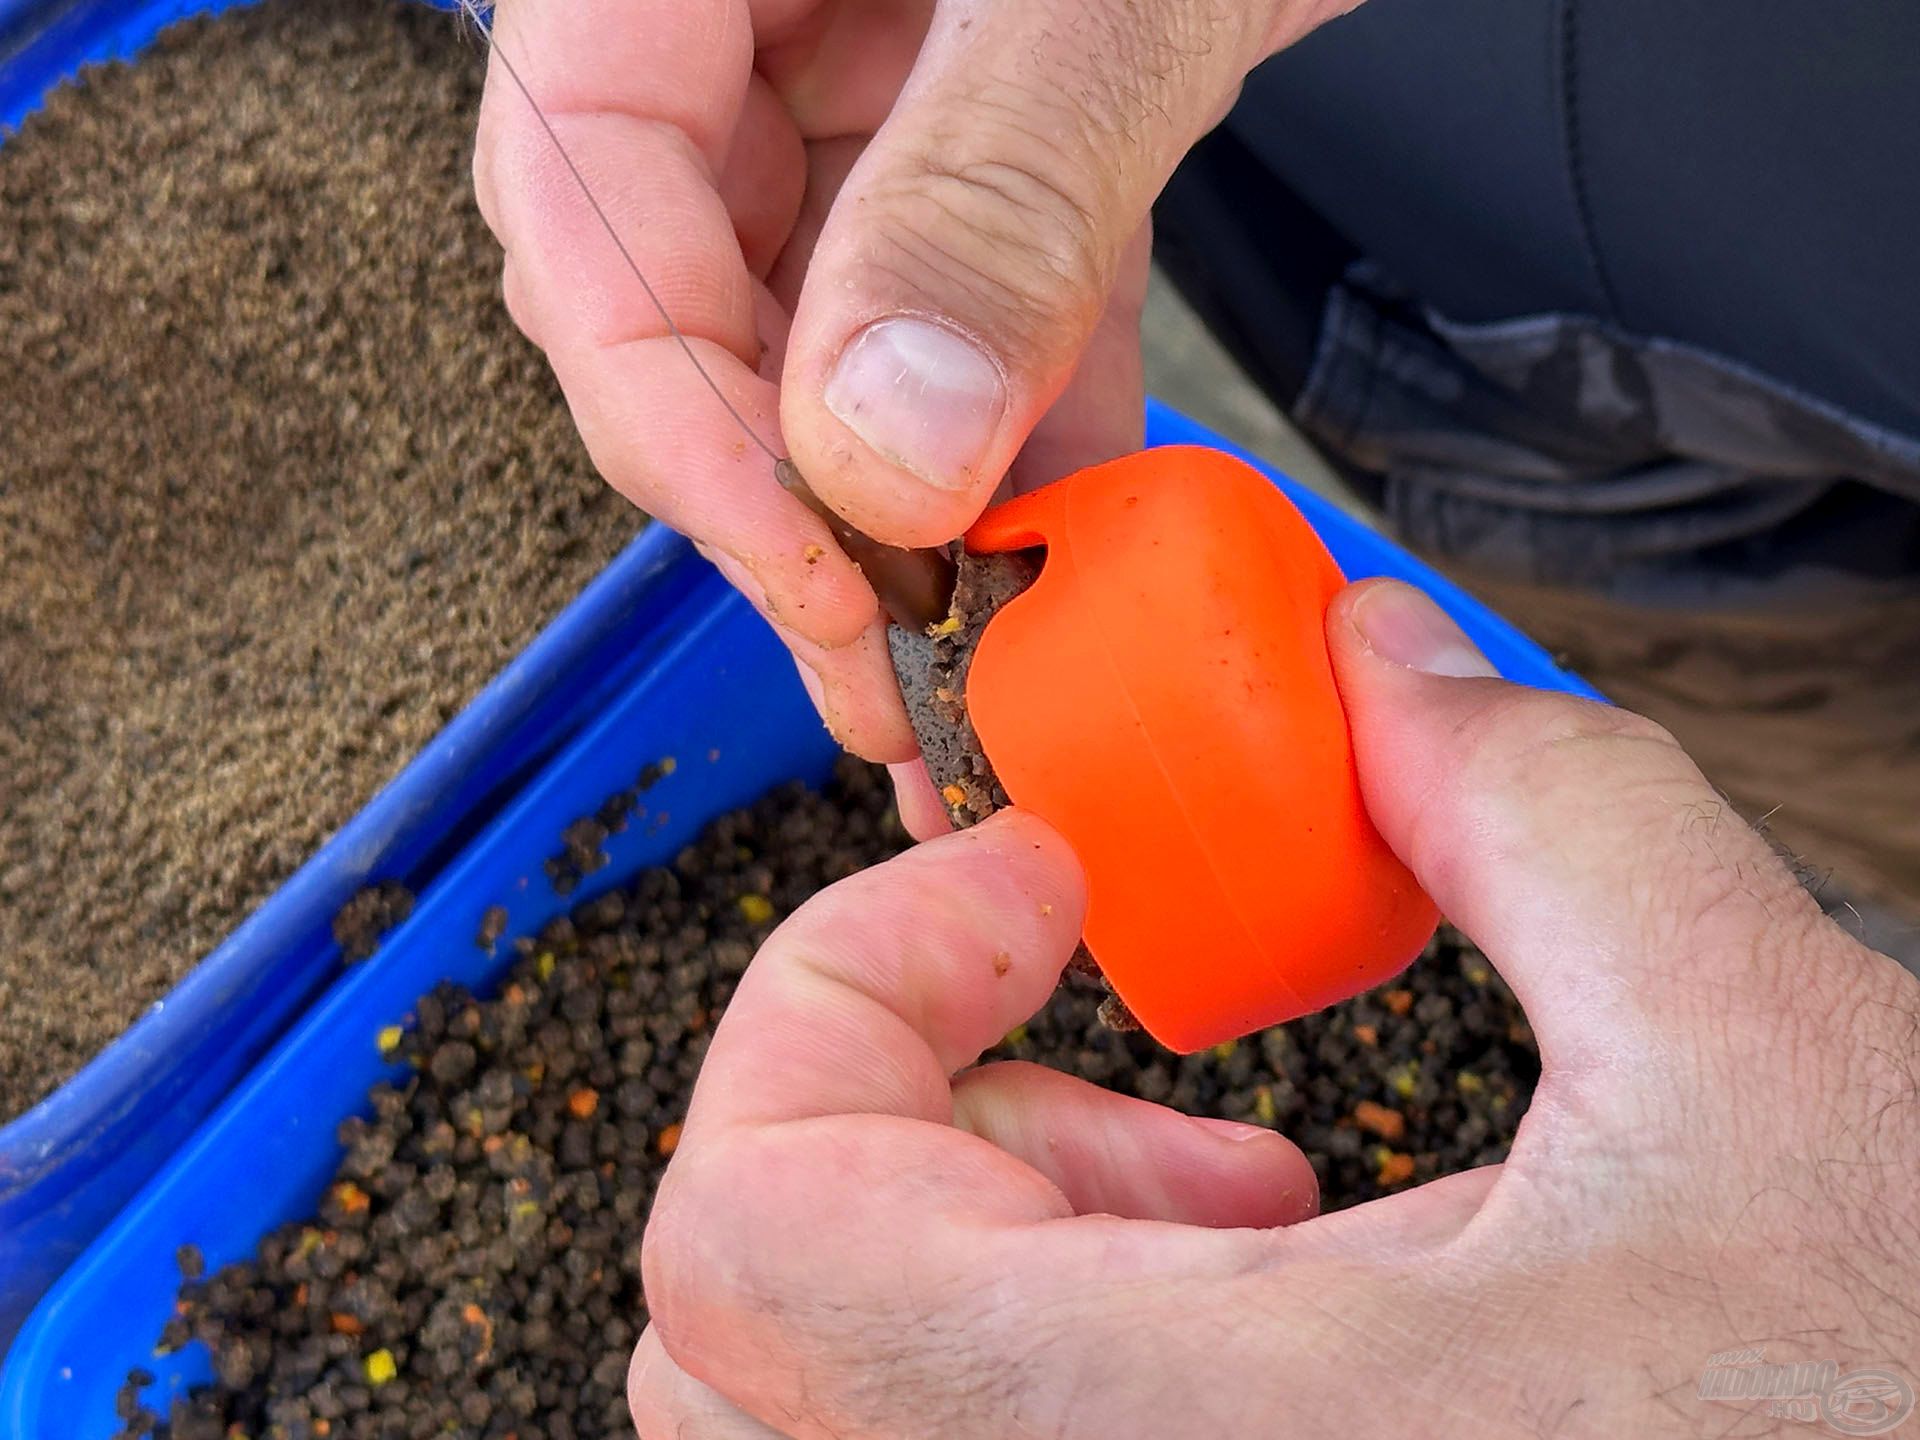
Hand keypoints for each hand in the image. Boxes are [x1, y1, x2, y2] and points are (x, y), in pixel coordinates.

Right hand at [471, 0, 1357, 779]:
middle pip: (685, 280)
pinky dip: (1018, 417)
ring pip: (821, 318)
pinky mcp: (984, 116)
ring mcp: (864, 57)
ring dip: (898, 499)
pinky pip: (966, 293)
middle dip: (783, 496)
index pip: (585, 183)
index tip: (804, 565)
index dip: (670, 406)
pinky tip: (1064, 536)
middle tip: (882, 673)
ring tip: (968, 664)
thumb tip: (875, 450)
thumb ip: (992, 188)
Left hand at [628, 578, 1919, 1438]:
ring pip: (799, 1408)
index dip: (845, 991)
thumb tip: (1370, 662)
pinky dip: (1003, 1330)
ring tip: (1219, 1190)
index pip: (764, 1235)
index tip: (1026, 882)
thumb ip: (1532, 807)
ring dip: (949, 1228)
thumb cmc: (1887, 1391)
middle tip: (1103, 1039)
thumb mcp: (1761, 1057)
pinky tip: (1252, 1284)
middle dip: (890, 1108)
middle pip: (726, 1334)